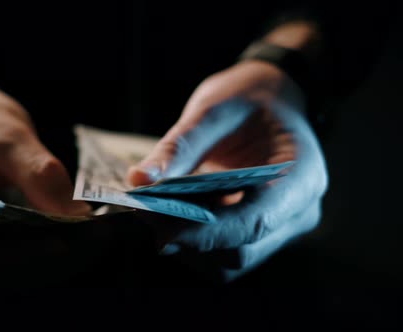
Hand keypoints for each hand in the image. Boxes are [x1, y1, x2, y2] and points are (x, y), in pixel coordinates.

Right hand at [0, 50, 92, 283]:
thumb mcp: (7, 137)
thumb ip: (37, 173)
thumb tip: (74, 215)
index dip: (18, 250)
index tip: (63, 243)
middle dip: (43, 255)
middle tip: (93, 239)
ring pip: (7, 267)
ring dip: (50, 257)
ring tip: (93, 238)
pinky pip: (15, 256)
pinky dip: (47, 248)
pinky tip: (78, 235)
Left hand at [128, 60, 327, 279]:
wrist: (269, 104)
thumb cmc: (249, 100)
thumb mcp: (214, 110)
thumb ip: (179, 146)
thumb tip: (139, 180)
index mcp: (302, 176)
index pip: (256, 221)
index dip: (205, 230)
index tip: (159, 224)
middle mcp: (298, 213)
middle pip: (239, 251)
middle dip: (187, 237)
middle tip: (143, 210)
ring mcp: (280, 230)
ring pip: (227, 263)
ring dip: (185, 244)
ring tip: (155, 209)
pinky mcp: (257, 236)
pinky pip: (221, 255)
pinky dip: (191, 241)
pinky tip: (171, 213)